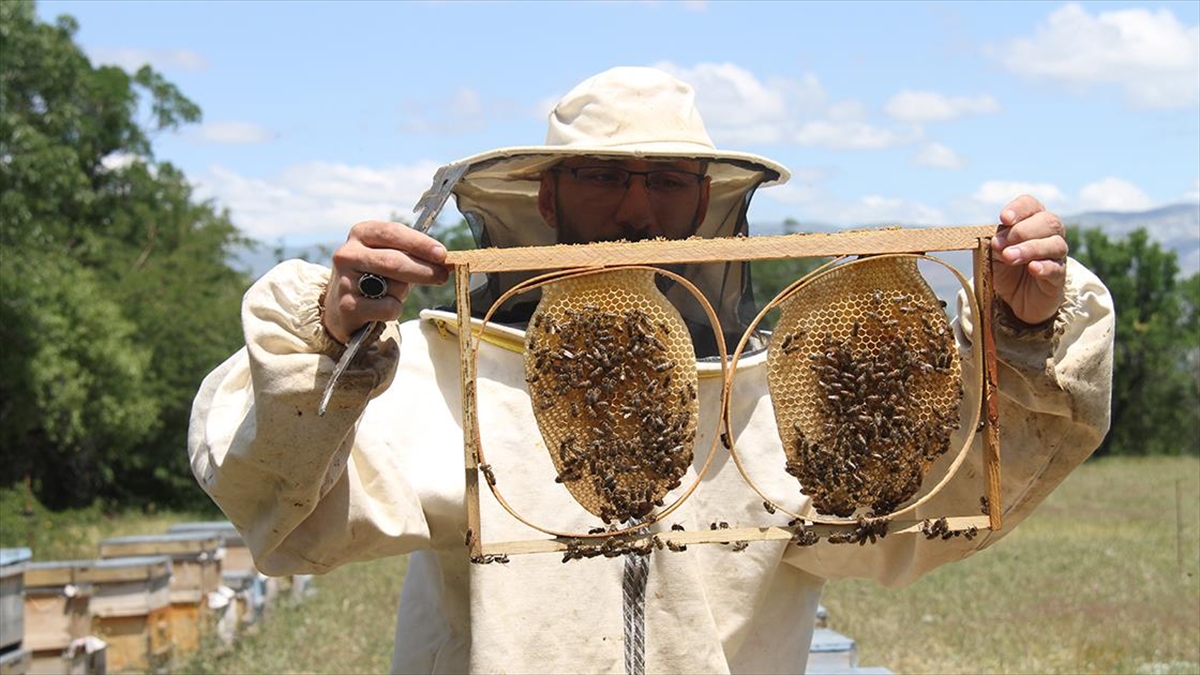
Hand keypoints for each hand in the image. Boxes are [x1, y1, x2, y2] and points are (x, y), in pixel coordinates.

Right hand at [323, 220, 448, 343]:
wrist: (340, 307)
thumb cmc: (373, 277)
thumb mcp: (386, 256)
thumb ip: (412, 254)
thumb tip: (444, 261)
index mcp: (361, 233)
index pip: (393, 233)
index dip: (419, 243)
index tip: (441, 254)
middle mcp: (348, 254)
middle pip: (394, 261)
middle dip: (424, 270)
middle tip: (442, 276)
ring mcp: (345, 280)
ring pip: (393, 286)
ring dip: (404, 292)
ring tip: (393, 292)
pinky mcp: (347, 306)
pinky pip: (388, 308)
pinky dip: (394, 309)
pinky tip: (383, 308)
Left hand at [990, 195, 1067, 325]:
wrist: (1016, 299)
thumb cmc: (1006, 269)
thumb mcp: (994, 254)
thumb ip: (996, 244)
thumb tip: (997, 239)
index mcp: (1031, 222)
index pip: (1031, 205)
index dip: (1019, 209)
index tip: (1003, 218)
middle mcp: (1049, 234)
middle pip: (1048, 221)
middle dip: (1022, 231)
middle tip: (1000, 245)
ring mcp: (1057, 255)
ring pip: (1055, 244)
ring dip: (1030, 248)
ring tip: (1009, 257)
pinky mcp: (1059, 277)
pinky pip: (1057, 268)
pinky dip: (1044, 266)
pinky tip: (1032, 268)